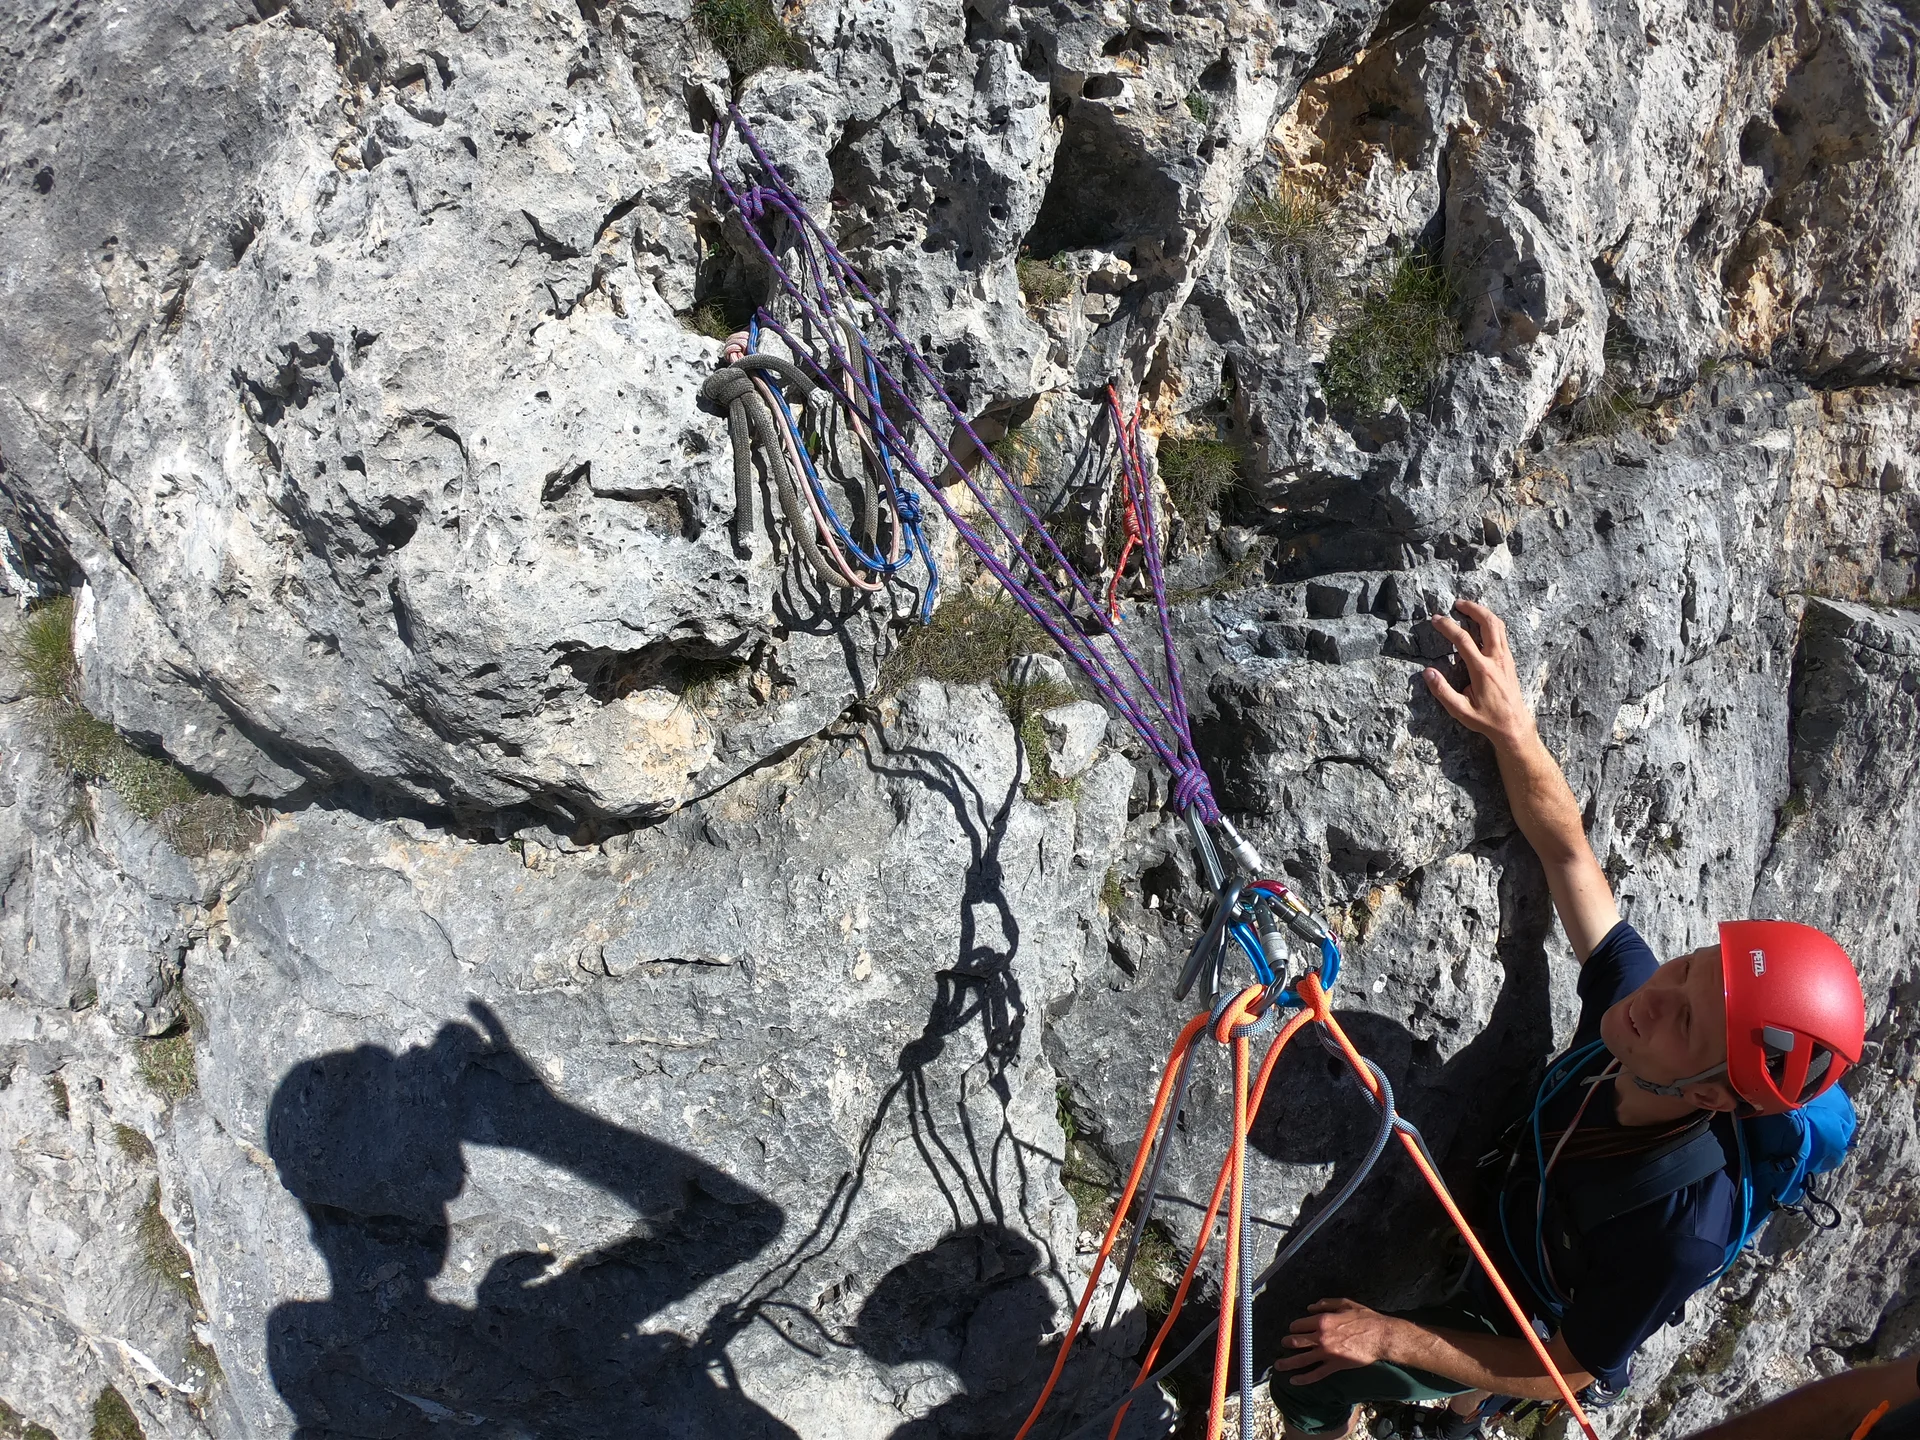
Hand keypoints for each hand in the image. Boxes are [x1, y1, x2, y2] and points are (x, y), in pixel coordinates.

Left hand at [1272, 1298, 1405, 1385]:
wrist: (1380, 1336)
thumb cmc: (1364, 1318)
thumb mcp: (1344, 1303)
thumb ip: (1325, 1304)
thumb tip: (1310, 1307)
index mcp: (1322, 1320)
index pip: (1299, 1325)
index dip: (1294, 1327)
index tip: (1294, 1329)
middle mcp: (1321, 1337)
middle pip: (1296, 1342)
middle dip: (1287, 1343)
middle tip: (1283, 1345)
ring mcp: (1327, 1353)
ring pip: (1302, 1359)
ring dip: (1287, 1363)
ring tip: (1278, 1366)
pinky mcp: (1335, 1366)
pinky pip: (1316, 1374)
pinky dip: (1304, 1379)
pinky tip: (1294, 1381)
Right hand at [1423, 599, 1535, 749]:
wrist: (1514, 726)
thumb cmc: (1486, 720)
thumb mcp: (1460, 711)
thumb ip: (1442, 692)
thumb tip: (1427, 673)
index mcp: (1482, 670)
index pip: (1463, 640)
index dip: (1448, 626)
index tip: (1436, 619)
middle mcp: (1496, 659)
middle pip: (1488, 623)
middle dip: (1473, 609)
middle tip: (1457, 603)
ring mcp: (1506, 659)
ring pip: (1499, 626)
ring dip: (1484, 613)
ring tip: (1469, 608)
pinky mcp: (1510, 661)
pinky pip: (1502, 634)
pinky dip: (1491, 623)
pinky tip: (1482, 624)